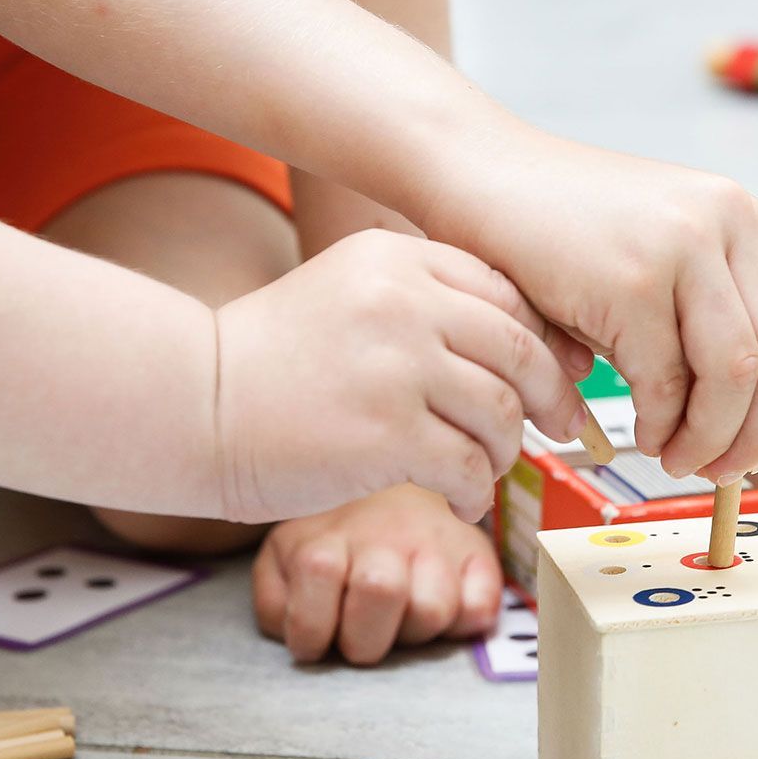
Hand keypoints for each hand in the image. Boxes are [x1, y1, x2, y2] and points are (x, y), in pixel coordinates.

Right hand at [213, 228, 587, 524]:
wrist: (193, 405)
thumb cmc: (274, 362)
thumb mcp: (350, 295)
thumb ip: (426, 303)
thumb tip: (530, 344)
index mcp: (397, 258)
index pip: (507, 293)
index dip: (542, 341)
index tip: (558, 375)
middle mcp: (404, 300)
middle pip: (520, 351)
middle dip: (550, 398)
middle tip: (564, 428)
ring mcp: (398, 366)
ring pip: (502, 413)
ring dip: (504, 451)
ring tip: (483, 468)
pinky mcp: (388, 434)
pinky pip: (468, 467)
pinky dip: (475, 492)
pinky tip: (460, 500)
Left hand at [253, 483, 501, 664]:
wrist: (391, 478)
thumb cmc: (330, 540)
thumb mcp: (283, 560)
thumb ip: (275, 602)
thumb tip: (303, 637)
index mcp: (327, 538)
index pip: (317, 585)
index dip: (311, 632)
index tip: (316, 636)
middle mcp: (384, 535)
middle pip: (380, 593)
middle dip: (365, 639)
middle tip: (362, 632)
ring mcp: (435, 542)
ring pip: (432, 610)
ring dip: (414, 631)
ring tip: (401, 618)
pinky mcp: (477, 553)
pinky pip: (481, 608)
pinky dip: (465, 621)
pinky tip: (443, 609)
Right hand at [422, 131, 757, 484]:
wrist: (476, 173)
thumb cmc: (554, 230)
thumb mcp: (651, 254)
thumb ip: (700, 311)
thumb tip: (743, 417)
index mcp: (738, 218)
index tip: (755, 449)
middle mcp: (724, 223)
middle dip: (756, 434)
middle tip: (722, 472)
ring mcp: (681, 246)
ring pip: (734, 376)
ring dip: (711, 438)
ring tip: (679, 460)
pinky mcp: (631, 280)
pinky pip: (665, 379)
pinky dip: (659, 424)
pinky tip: (641, 435)